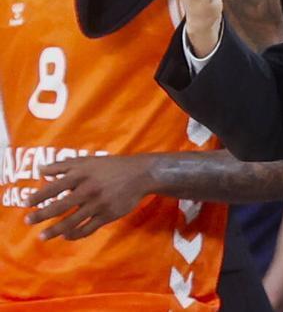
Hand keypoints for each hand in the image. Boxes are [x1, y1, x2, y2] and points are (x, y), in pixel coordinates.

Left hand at [23, 154, 157, 240]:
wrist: (140, 174)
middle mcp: (88, 190)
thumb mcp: (88, 161)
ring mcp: (98, 204)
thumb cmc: (111, 166)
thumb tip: (41, 171)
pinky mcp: (108, 215)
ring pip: (72, 221)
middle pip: (60, 206)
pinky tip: (66, 236)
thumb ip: (64, 165)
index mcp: (81, 175)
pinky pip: (88, 228)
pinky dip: (75, 234)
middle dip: (41, 215)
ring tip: (43, 236)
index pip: (54, 187)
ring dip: (54, 230)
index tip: (27, 203)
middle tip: (28, 221)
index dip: (39, 196)